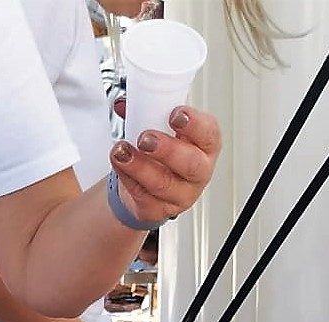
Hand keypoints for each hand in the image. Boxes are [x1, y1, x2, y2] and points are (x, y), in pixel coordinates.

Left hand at [111, 106, 220, 226]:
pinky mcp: (159, 210)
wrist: (144, 188)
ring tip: (122, 150)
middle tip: (146, 139)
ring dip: (139, 165)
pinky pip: (143, 196)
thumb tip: (123, 104)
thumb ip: (145, 112)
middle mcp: (198, 172)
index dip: (195, 124)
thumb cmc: (160, 154)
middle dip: (167, 149)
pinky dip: (127, 177)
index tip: (175, 114)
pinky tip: (118, 163)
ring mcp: (181, 194)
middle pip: (191, 164)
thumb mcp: (160, 128)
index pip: (209, 134)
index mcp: (204, 146)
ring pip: (163, 183)